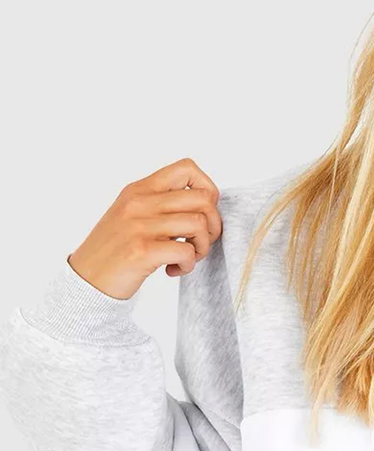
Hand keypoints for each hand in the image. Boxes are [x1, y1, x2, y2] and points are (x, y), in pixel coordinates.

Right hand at [67, 157, 222, 300]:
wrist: (84, 281)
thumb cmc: (114, 250)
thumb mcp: (131, 214)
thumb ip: (161, 203)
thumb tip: (206, 202)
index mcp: (139, 190)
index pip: (187, 168)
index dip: (207, 189)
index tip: (203, 212)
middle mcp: (139, 203)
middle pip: (202, 199)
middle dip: (213, 224)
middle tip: (200, 241)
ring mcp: (139, 226)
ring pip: (199, 224)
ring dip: (202, 246)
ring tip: (187, 257)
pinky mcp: (141, 251)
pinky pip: (186, 251)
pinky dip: (188, 264)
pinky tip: (174, 269)